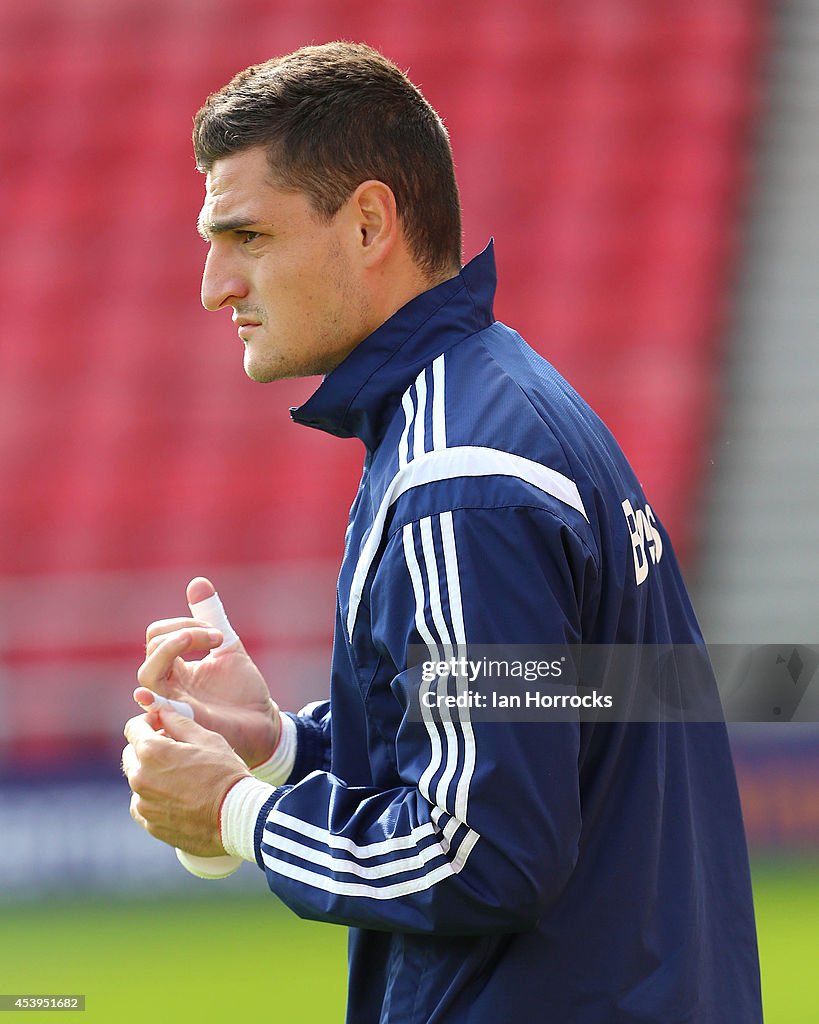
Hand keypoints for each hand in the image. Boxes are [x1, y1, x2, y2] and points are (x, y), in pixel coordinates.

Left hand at [123, 708, 249, 855]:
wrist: (236, 818)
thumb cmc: (225, 774)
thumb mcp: (207, 739)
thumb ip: (178, 721)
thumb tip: (162, 710)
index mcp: (152, 752)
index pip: (133, 728)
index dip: (148, 722)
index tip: (162, 725)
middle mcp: (140, 778)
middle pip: (131, 754)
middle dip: (147, 747)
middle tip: (174, 750)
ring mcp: (143, 804)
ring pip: (138, 780)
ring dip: (151, 773)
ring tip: (180, 776)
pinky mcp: (150, 824)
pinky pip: (143, 804)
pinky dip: (154, 797)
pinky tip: (177, 797)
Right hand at [135, 577, 278, 766]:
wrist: (263, 721)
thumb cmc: (242, 689)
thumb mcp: (227, 647)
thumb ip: (211, 617)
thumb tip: (197, 582)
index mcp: (175, 668)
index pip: (158, 636)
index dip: (184, 626)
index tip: (218, 633)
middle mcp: (168, 684)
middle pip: (152, 648)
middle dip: (184, 632)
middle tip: (218, 637)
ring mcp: (172, 703)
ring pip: (147, 675)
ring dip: (171, 649)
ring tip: (204, 641)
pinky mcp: (185, 721)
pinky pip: (159, 707)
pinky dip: (155, 697)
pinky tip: (168, 681)